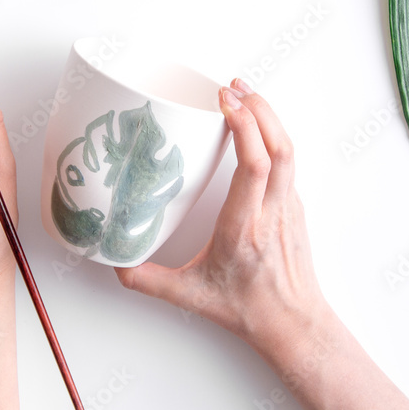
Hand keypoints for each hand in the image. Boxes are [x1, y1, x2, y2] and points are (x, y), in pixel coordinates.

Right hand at [115, 78, 326, 351]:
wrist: (293, 324)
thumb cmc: (247, 309)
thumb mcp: (190, 296)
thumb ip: (147, 280)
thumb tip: (113, 262)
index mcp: (244, 227)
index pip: (255, 166)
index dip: (244, 127)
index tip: (225, 102)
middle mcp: (272, 212)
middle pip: (278, 147)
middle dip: (258, 108)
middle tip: (232, 86)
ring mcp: (289, 207)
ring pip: (289, 150)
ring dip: (269, 116)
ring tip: (244, 93)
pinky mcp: (295, 206)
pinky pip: (288, 160)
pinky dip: (273, 134)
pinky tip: (255, 124)